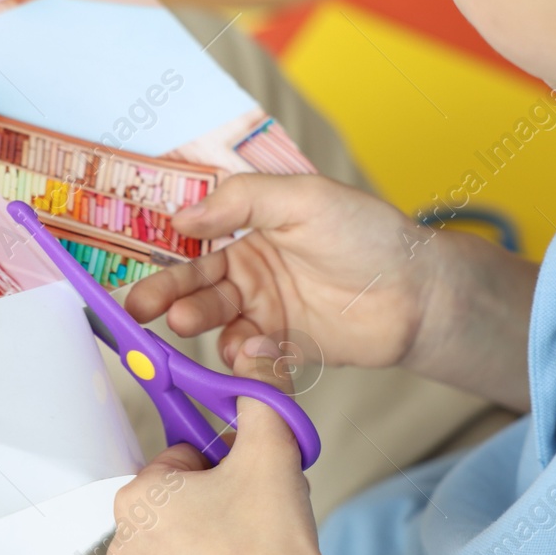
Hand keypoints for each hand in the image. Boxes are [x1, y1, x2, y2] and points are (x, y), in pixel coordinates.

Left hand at [108, 340, 422, 554]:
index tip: (246, 475)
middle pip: (178, 502)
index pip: (181, 458)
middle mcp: (125, 548)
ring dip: (214, 539)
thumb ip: (261, 393)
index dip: (222, 461)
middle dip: (216, 499)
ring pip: (181, 545)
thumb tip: (257, 357)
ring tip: (254, 551)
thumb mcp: (270, 450)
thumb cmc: (274, 550)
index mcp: (138, 499)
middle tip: (255, 513)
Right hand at [126, 174, 439, 371]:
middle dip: (165, 294)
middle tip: (140, 308)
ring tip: (188, 323)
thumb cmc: (367, 234)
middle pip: (194, 281)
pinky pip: (246, 354)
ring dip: (197, 321)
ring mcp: (265, 308)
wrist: (418, 293)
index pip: (196, 237)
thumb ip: (243, 201)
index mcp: (250, 226)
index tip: (137, 264)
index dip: (165, 251)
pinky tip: (243, 351)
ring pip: (215, 318)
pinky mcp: (282, 345)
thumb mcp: (303, 199)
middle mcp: (250, 268)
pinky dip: (238, 355)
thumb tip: (183, 216)